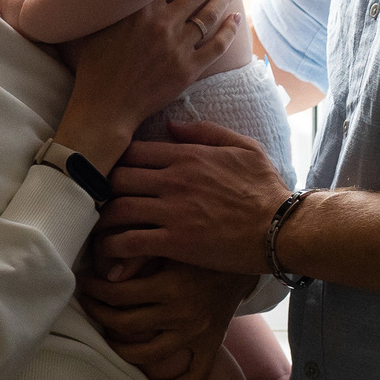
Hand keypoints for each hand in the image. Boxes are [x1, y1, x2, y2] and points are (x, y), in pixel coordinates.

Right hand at [52, 0, 241, 165]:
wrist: (104, 107)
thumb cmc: (93, 66)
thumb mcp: (94, 24)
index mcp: (140, 9)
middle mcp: (162, 23)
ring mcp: (177, 47)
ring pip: (209, 14)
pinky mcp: (188, 70)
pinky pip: (215, 46)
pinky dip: (228, 31)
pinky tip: (236, 19)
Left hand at [77, 262, 250, 379]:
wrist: (243, 262)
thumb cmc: (200, 250)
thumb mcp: (171, 245)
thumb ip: (139, 257)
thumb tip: (106, 274)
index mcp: (170, 285)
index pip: (118, 295)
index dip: (95, 290)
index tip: (85, 282)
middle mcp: (181, 313)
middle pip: (126, 325)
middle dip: (100, 314)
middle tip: (89, 303)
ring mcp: (196, 333)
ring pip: (148, 355)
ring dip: (120, 348)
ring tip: (108, 336)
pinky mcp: (210, 345)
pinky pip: (193, 376)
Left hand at [99, 119, 291, 274]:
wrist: (281, 227)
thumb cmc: (265, 188)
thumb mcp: (243, 147)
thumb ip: (206, 131)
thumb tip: (170, 125)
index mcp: (186, 155)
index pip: (133, 151)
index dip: (118, 162)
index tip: (114, 176)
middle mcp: (173, 179)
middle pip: (116, 177)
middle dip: (103, 190)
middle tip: (100, 204)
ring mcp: (172, 211)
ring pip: (116, 208)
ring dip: (102, 220)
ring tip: (98, 230)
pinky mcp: (175, 241)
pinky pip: (130, 242)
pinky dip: (114, 248)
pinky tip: (110, 255)